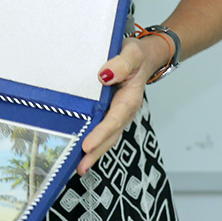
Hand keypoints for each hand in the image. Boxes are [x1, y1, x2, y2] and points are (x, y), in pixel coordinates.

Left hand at [76, 34, 168, 174]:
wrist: (142, 56)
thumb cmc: (136, 55)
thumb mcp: (132, 53)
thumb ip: (121, 63)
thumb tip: (105, 75)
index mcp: (130, 98)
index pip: (114, 119)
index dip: (101, 133)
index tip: (87, 145)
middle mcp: (124, 110)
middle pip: (110, 135)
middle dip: (96, 152)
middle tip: (81, 167)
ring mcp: (117, 113)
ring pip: (106, 137)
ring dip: (94, 153)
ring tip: (79, 168)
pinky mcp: (109, 112)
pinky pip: (102, 130)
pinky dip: (93, 143)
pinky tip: (80, 152)